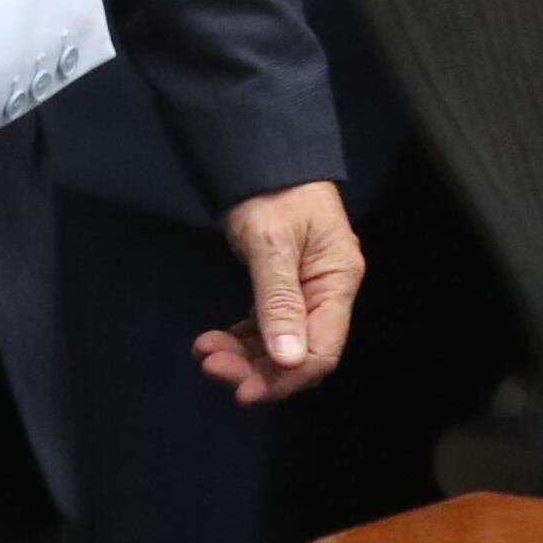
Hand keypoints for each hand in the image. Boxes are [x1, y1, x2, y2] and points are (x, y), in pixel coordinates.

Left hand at [195, 181, 361, 403]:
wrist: (262, 152)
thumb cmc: (272, 191)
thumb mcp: (272, 243)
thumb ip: (278, 300)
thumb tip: (288, 360)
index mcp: (337, 281)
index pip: (320, 351)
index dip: (285, 379)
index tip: (243, 390)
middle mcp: (327, 291)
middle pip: (298, 352)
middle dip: (256, 368)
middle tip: (211, 366)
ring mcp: (306, 288)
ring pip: (279, 342)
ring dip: (244, 354)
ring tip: (205, 352)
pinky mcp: (284, 284)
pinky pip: (267, 324)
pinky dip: (243, 337)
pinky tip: (215, 339)